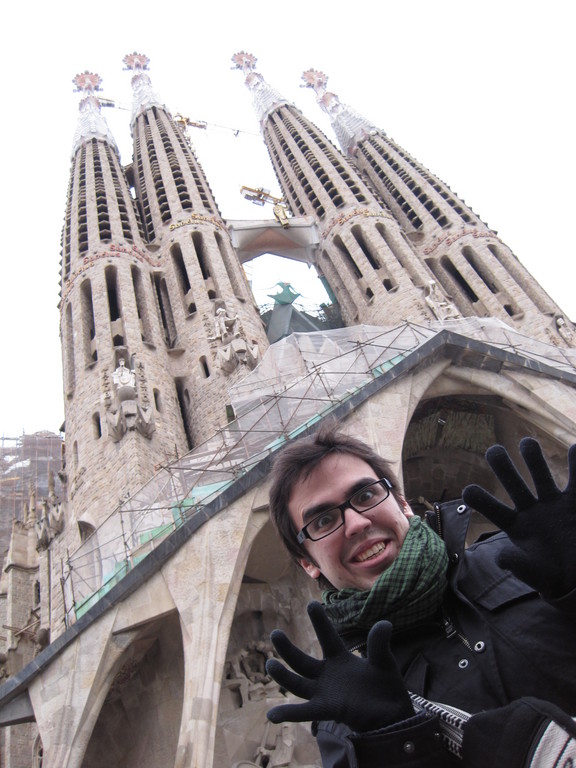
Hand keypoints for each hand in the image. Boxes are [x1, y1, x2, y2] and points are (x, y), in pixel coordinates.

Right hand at [266, 601, 413, 731]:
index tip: (312, 603)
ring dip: (283, 675)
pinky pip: (304, 712)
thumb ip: (379, 645)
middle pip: (302, 660)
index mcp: (340, 659)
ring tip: (270, 664)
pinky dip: (288, 713)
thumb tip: (385, 623)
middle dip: (287, 648)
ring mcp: (324, 693)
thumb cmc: (385, 688)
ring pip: (298, 683)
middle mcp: (327, 674)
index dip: (320, 621)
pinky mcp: (326, 709)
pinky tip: (271, 715)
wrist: (392, 717)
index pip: (327, 637)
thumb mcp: (383, 663)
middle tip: (274, 633)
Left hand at [462, 437, 575, 596]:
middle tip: (494, 451)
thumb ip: (517, 565)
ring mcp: (553, 503)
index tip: (467, 491)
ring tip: (527, 443)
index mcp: (515, 527)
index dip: (481, 500)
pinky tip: (573, 448)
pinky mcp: (575, 502)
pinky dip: (575, 464)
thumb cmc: (553, 578)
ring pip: (541, 475)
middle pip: (513, 484)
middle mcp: (531, 510)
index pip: (494, 510)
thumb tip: (501, 558)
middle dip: (503, 467)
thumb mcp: (534, 574)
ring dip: (533, 458)